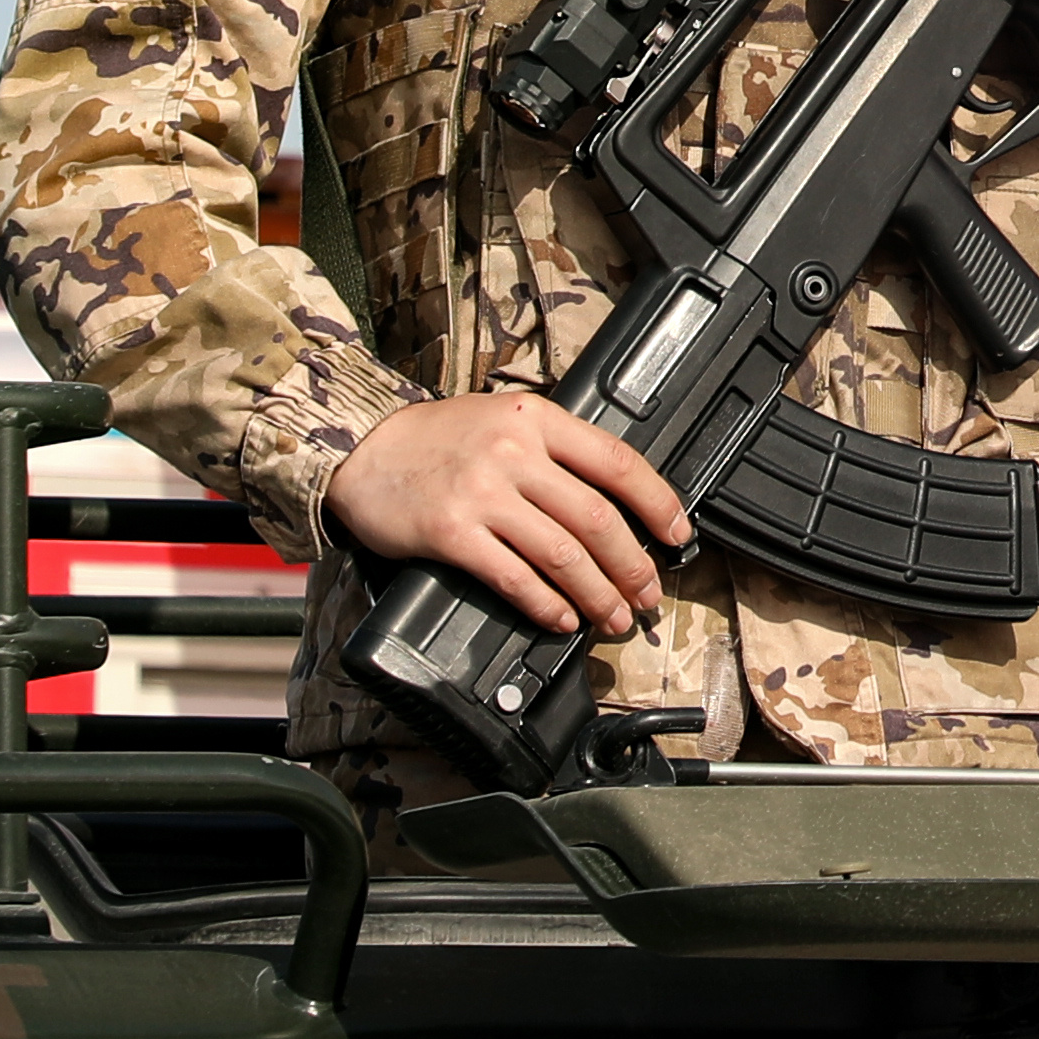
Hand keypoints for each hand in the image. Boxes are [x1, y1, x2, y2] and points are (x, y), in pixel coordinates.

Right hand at [328, 390, 689, 637]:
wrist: (362, 449)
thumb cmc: (435, 438)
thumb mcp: (503, 419)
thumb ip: (555, 451)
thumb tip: (615, 504)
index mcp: (537, 420)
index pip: (618, 462)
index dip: (658, 504)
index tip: (677, 536)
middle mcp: (514, 453)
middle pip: (598, 518)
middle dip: (633, 565)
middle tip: (648, 595)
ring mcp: (482, 493)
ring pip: (563, 555)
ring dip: (598, 595)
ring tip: (614, 618)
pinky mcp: (452, 533)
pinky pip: (514, 578)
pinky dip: (546, 605)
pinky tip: (561, 619)